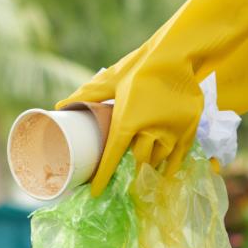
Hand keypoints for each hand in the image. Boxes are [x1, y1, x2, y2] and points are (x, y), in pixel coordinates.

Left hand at [55, 0, 247, 193]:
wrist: (176, 55)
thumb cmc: (140, 67)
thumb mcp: (111, 79)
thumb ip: (88, 95)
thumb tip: (58, 106)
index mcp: (127, 120)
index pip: (112, 157)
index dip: (103, 177)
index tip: (96, 192)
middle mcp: (150, 130)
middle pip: (138, 162)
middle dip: (130, 171)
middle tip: (123, 179)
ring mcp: (172, 131)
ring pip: (159, 160)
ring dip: (150, 167)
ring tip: (143, 173)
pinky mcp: (189, 129)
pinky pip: (179, 156)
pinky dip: (170, 166)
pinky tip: (164, 173)